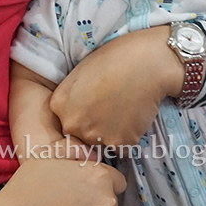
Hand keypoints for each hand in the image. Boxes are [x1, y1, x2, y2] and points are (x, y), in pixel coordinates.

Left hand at [50, 26, 183, 147]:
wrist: (146, 63)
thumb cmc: (115, 58)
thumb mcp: (80, 73)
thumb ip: (73, 98)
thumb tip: (77, 111)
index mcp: (59, 105)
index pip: (67, 122)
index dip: (83, 116)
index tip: (96, 107)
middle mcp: (72, 124)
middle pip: (81, 137)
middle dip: (95, 129)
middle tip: (112, 110)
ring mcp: (95, 136)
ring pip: (102, 145)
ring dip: (112, 135)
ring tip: (124, 111)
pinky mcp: (119, 143)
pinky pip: (123, 147)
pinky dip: (129, 136)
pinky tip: (134, 116)